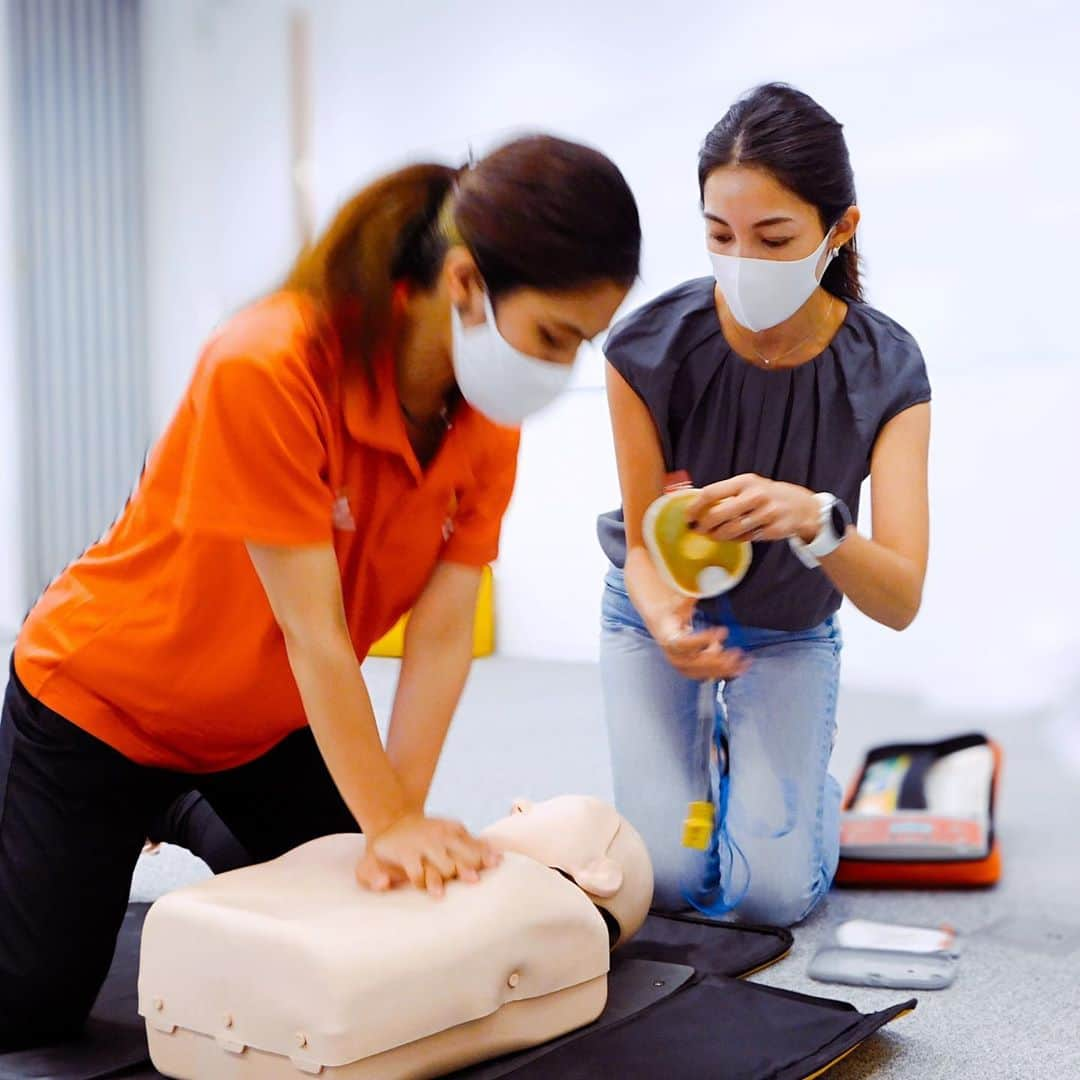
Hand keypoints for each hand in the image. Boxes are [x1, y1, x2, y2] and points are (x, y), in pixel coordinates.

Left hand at [357, 812, 500, 897]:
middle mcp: (428, 842)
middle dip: (458, 870)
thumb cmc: (381, 853)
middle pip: (446, 860)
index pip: (419, 871)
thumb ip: (371, 877)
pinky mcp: (454, 828)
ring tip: (494, 865)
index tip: (437, 894)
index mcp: (407, 852)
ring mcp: (443, 833)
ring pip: (462, 848)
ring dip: (476, 859)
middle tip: (472, 880)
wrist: (392, 821)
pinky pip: (472, 839)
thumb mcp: (366, 867)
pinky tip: (497, 857)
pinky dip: (484, 848)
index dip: (427, 882)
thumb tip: (383, 883)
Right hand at [647, 593, 749, 681]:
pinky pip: (705, 674)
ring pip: (701, 671)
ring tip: (743, 662)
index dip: (703, 639)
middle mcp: (672, 653)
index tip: (723, 631)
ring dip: (723, 669)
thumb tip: (712, 580)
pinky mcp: (689, 668)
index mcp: (668, 635)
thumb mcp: (679, 599)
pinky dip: (721, 672)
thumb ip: (694, 593)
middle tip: (737, 653)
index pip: (683, 643)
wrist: (661, 622)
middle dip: (717, 660)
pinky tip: (737, 666)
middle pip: (694, 662)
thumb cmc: (670, 610)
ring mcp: (680, 663)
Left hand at [688, 474, 818, 542]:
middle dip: (704, 526)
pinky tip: (736, 536)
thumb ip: (727, 493)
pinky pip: (746, 539)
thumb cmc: (767, 495)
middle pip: (718, 514)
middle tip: (698, 530)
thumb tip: (697, 507)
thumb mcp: (749, 485)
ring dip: (718, 536)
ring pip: (731, 530)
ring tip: (714, 535)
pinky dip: (737, 539)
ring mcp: (767, 513)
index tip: (688, 517)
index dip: (695, 507)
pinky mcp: (774, 530)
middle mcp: (756, 496)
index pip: (711, 493)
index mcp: (745, 482)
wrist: (801, 506)